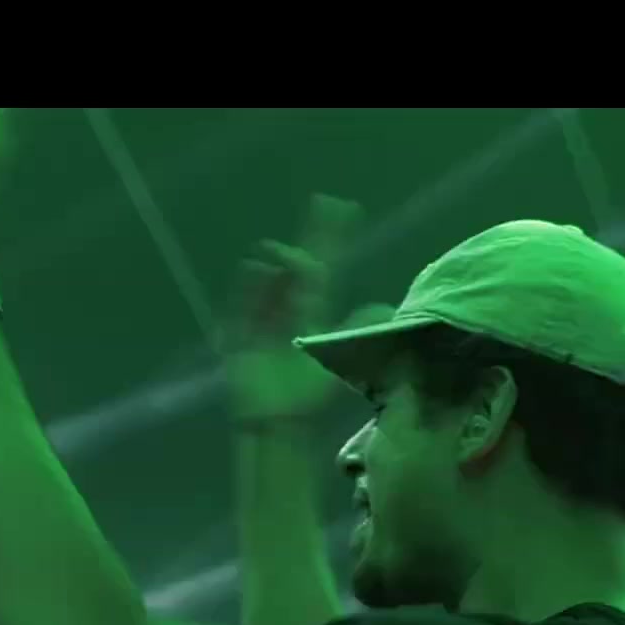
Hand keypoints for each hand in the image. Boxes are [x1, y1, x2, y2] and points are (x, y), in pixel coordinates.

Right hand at [224, 195, 385, 419]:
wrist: (277, 421)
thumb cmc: (304, 397)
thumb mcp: (336, 359)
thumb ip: (357, 330)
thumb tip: (384, 306)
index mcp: (310, 311)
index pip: (324, 267)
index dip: (333, 238)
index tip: (344, 208)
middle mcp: (287, 307)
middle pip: (301, 264)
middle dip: (315, 236)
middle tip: (325, 203)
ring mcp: (262, 318)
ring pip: (274, 280)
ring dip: (281, 265)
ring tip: (286, 255)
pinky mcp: (240, 335)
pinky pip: (245, 304)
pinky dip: (253, 287)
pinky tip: (259, 269)